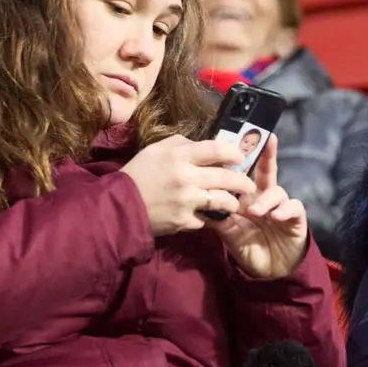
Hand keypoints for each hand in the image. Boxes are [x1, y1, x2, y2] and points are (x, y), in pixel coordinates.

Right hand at [121, 135, 256, 235]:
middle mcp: (187, 178)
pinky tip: (208, 216)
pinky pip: (206, 219)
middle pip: (227, 177)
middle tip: (250, 185)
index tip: (241, 157)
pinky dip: (208, 218)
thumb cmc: (137, 174)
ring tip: (234, 203)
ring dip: (232, 202)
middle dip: (243, 182)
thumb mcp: (155, 150)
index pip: (216, 149)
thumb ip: (181, 144)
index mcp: (179, 156)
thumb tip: (203, 146)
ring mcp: (187, 202)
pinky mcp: (184, 222)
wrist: (118, 208)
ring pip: (224, 201)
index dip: (234, 152)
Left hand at [208, 135, 309, 278]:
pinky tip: (275, 216)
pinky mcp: (296, 218)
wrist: (269, 271)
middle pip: (267, 170)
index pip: (244, 174)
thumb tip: (204, 203)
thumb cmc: (248, 248)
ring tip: (255, 211)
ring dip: (266, 200)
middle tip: (268, 140)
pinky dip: (284, 210)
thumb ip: (220, 218)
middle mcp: (266, 196)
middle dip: (267, 154)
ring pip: (277, 192)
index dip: (242, 160)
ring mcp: (281, 206)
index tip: (235, 144)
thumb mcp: (229, 233)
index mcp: (248, 197)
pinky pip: (293, 208)